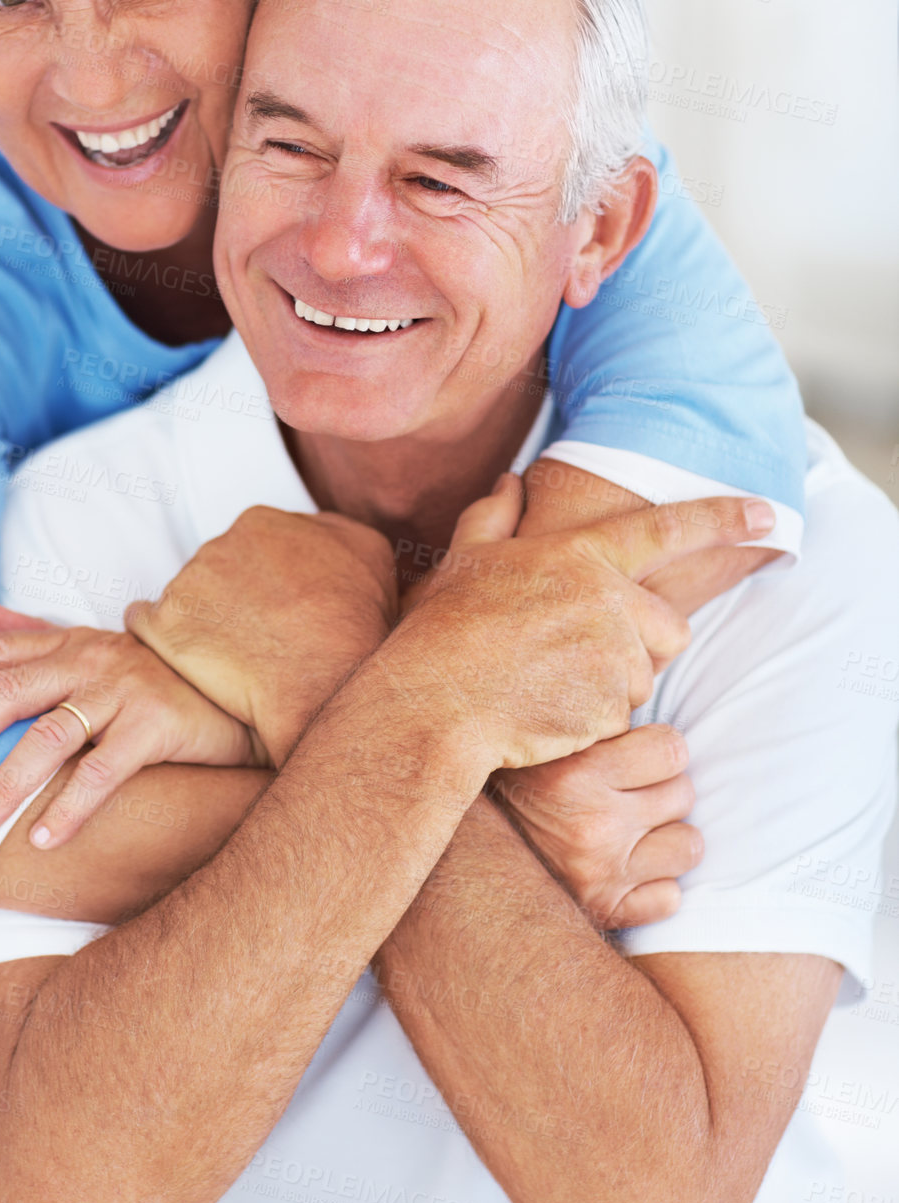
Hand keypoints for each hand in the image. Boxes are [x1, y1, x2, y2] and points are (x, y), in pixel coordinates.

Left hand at [0, 607, 259, 846]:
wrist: (236, 685)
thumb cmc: (152, 672)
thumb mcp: (92, 644)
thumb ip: (33, 632)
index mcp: (66, 643)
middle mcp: (89, 661)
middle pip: (10, 691)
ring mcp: (123, 692)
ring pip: (51, 734)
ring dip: (5, 780)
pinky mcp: (157, 726)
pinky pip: (105, 771)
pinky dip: (72, 807)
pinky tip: (42, 840)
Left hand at [127, 506, 398, 765]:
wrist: (323, 691)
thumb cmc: (354, 635)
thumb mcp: (371, 557)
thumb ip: (337, 535)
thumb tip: (321, 533)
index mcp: (267, 520)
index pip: (254, 544)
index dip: (266, 581)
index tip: (276, 608)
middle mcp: (225, 540)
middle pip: (218, 566)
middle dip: (231, 598)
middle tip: (254, 636)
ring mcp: (191, 579)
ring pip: (187, 595)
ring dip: (200, 620)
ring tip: (227, 658)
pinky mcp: (164, 622)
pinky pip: (144, 621)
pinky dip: (156, 636)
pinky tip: (179, 657)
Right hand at [394, 474, 774, 778]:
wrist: (433, 703)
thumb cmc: (443, 630)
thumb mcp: (465, 560)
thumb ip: (495, 516)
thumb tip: (511, 481)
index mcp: (579, 555)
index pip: (669, 529)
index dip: (725, 519)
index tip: (770, 515)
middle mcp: (606, 598)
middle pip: (669, 628)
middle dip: (639, 646)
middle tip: (574, 656)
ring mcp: (611, 654)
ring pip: (645, 675)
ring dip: (610, 685)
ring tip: (548, 683)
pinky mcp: (610, 706)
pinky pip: (623, 717)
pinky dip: (594, 721)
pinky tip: (548, 711)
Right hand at [489, 725, 700, 929]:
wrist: (468, 847)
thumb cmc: (517, 779)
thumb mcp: (548, 738)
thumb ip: (599, 722)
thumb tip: (656, 689)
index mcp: (577, 775)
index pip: (672, 750)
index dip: (658, 748)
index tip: (637, 753)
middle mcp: (591, 827)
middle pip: (682, 794)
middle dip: (660, 789)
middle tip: (630, 791)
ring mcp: (601, 874)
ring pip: (687, 845)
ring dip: (666, 836)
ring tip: (633, 828)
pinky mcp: (604, 910)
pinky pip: (669, 897)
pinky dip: (654, 884)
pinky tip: (627, 867)